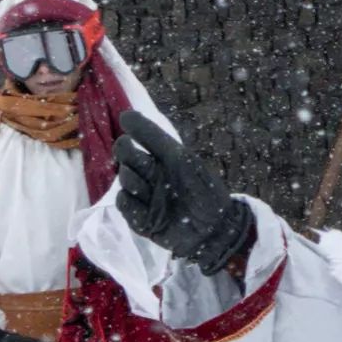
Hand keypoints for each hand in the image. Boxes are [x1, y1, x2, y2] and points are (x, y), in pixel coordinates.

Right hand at [109, 112, 235, 260]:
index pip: (133, 144)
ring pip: (125, 182)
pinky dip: (128, 203)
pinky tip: (141, 203)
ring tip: (146, 186)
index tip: (129, 134)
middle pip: (126, 160)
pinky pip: (125, 206)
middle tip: (136, 158)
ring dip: (131, 180)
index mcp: (159, 160)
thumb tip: (126, 114)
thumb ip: (153, 137)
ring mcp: (144, 199)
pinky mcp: (141, 220)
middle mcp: (149, 178)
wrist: (216, 227)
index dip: (128, 139)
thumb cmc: (202, 188)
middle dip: (127, 155)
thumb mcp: (180, 157)